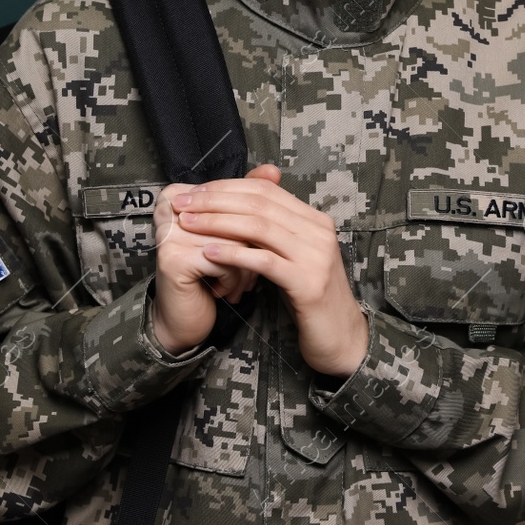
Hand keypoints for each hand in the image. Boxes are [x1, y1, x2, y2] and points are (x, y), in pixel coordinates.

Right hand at [149, 164, 272, 353]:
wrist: (185, 315)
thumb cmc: (211, 271)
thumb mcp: (232, 232)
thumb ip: (249, 199)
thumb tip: (273, 170)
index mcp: (177, 194)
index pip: (231, 199)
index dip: (248, 226)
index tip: (246, 248)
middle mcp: (169, 208)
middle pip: (236, 219)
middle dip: (251, 249)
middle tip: (256, 269)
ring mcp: (169, 233)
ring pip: (235, 240)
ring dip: (245, 268)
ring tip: (239, 282)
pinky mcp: (174, 258)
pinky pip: (225, 261)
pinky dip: (233, 280)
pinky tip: (223, 291)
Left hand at [176, 165, 368, 377]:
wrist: (340, 337)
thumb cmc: (308, 297)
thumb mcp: (291, 257)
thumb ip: (271, 232)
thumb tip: (234, 207)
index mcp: (314, 220)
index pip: (265, 190)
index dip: (227, 188)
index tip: (195, 193)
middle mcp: (318, 231)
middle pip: (260, 204)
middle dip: (216, 201)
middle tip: (183, 202)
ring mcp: (316, 256)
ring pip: (260, 227)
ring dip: (218, 222)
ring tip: (188, 223)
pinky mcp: (308, 283)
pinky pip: (264, 261)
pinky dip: (233, 253)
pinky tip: (208, 252)